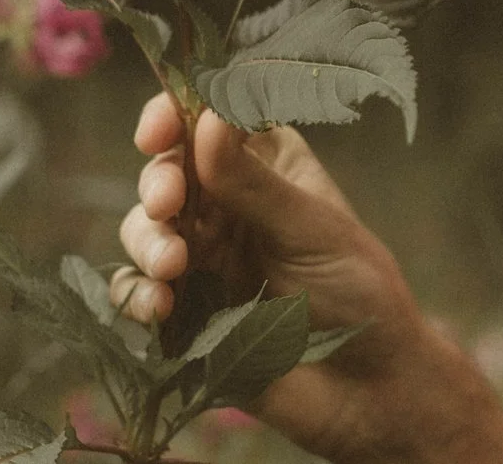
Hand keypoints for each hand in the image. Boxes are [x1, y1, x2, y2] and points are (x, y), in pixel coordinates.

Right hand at [112, 94, 502, 463]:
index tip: (157, 131)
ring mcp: (203, 258)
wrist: (367, 387)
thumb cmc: (358, 292)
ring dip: (147, 240)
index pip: (210, 119)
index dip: (175, 115)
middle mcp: (229, 205)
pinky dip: (136, 293)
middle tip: (168, 206)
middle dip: (158, 184)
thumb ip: (254, 183)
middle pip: (168, 173)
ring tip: (172, 268)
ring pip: (146, 229)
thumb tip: (207, 119)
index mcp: (268, 167)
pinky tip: (157, 307)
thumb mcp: (311, 229)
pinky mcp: (185, 310)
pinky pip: (137, 290)